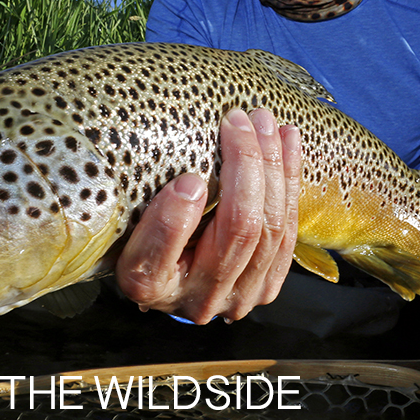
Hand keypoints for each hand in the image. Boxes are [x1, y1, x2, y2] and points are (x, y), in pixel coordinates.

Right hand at [115, 108, 301, 323]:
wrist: (174, 278)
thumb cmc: (143, 236)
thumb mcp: (129, 219)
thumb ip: (147, 205)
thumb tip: (192, 182)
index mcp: (148, 283)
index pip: (157, 257)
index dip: (174, 222)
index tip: (188, 180)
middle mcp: (197, 298)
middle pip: (237, 232)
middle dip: (245, 167)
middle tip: (238, 121)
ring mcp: (239, 296)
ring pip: (271, 228)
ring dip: (273, 167)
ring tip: (265, 123)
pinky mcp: (267, 285)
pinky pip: (289, 229)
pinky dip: (291, 181)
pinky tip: (288, 143)